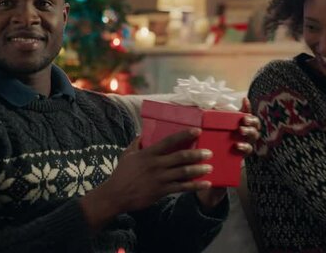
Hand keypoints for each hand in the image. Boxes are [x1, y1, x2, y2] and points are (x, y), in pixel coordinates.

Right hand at [81, 128, 211, 230]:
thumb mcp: (127, 154)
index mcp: (148, 154)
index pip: (169, 141)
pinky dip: (195, 186)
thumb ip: (136, 143)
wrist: (116, 195)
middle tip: (209, 152)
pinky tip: (205, 184)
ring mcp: (159, 178)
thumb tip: (143, 133)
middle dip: (197, 154)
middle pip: (181, 157)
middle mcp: (156, 165)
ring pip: (184, 172)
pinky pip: (182, 188)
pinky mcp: (161, 191)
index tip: (197, 130)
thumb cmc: (121, 174)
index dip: (184, 135)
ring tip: (210, 167)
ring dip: (199, 170)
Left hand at [195, 98, 260, 211]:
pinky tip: (237, 146)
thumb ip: (204, 126)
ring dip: (249, 133)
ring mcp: (242, 149)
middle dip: (251, 121)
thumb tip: (194, 108)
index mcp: (233, 130)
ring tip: (240, 132)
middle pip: (254, 126)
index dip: (247, 108)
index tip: (244, 100)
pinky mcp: (241, 160)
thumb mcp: (203, 139)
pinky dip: (244, 148)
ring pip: (253, 138)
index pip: (244, 116)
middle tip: (242, 121)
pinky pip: (247, 153)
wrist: (205, 181)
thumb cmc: (204, 156)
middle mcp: (241, 138)